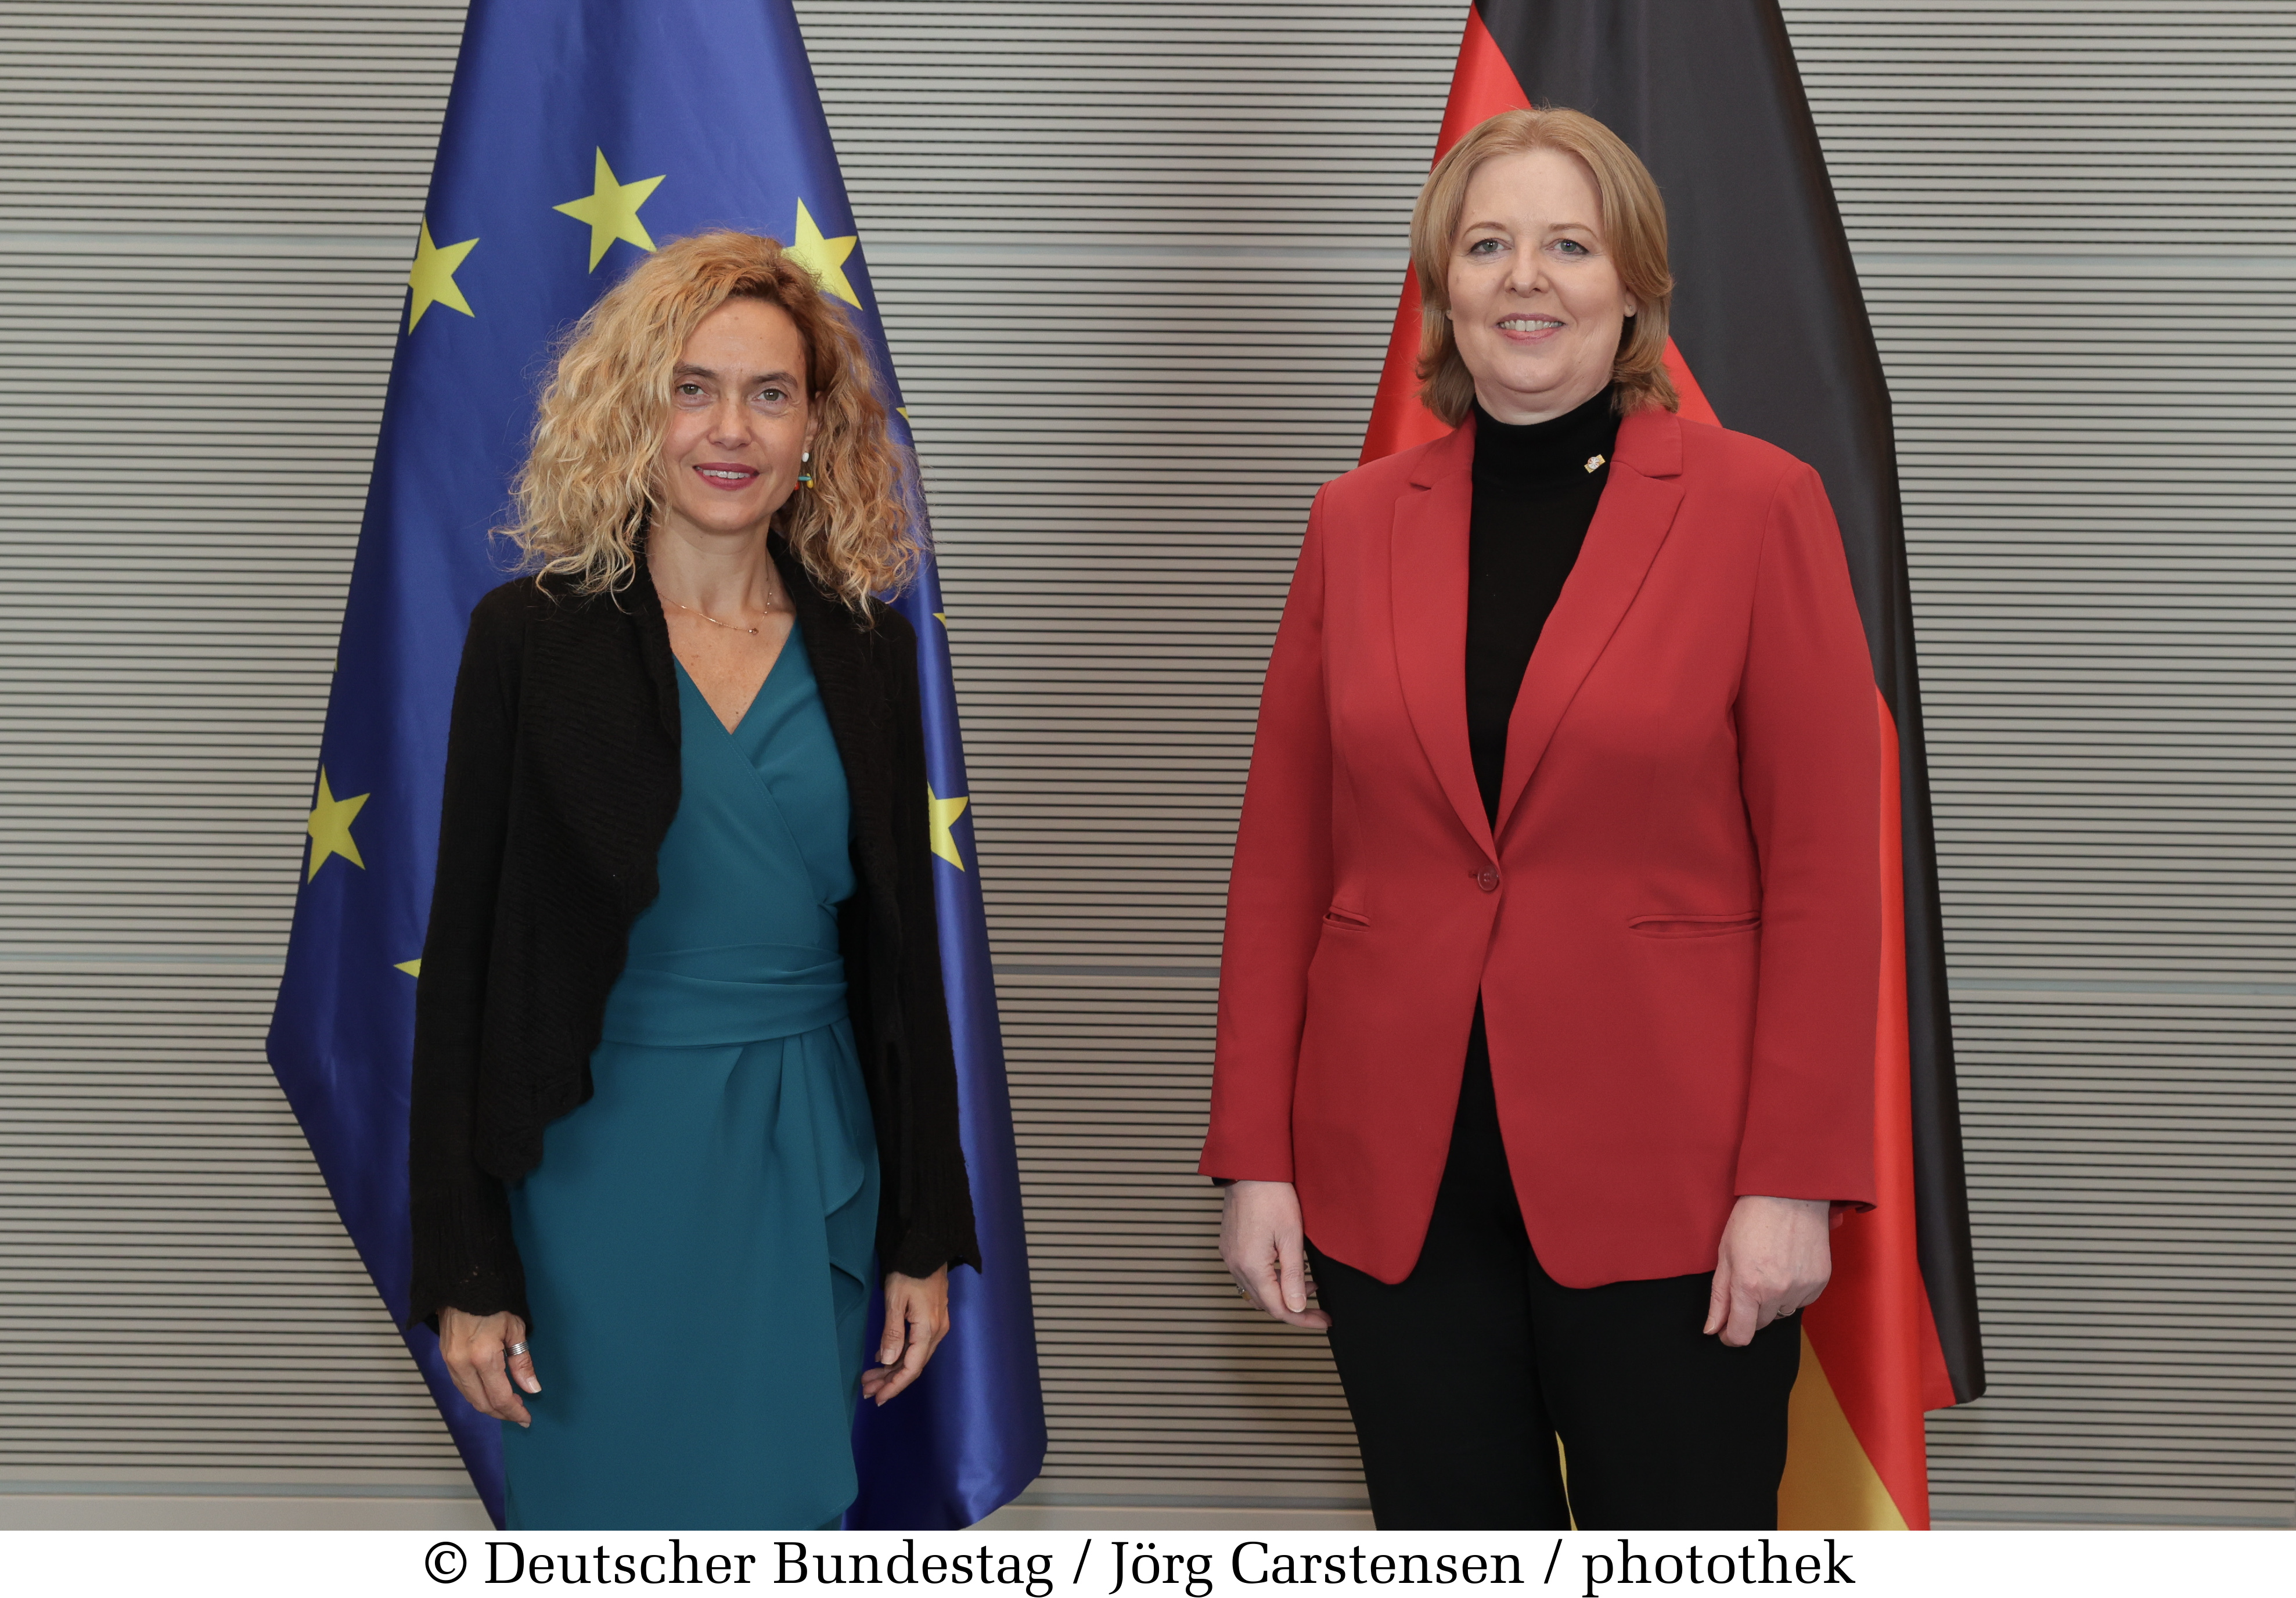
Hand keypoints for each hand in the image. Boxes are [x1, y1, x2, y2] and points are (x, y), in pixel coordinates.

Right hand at [439, 1307, 538, 1425]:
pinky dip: (476, 1393)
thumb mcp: (515, 1329)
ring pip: (469, 1396)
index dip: (514, 1412)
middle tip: (519, 1416)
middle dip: (502, 1413)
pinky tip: (489, 1392)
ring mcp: (450, 1362)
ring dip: (488, 1405)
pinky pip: (461, 1385)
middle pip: (481, 1403)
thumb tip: (531, 1388)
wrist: (463, 1283)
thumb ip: (522, 1362)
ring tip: (507, 1406)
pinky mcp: (445, 1358)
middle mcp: (462, 1364)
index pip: (499, 1397)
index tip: (526, 1418)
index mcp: (482, 1357)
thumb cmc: (493, 1301)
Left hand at [861, 1266, 950, 1405]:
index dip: (894, 1386)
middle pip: (913, 1366)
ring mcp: (937, 1326)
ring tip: (871, 1377)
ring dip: (893, 1369)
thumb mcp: (896, 1301)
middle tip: (867, 1389)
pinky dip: (900, 1355)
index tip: (878, 1397)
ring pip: (914, 1357)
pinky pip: (917, 1346)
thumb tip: (889, 1361)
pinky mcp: (933, 1319)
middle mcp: (936, 1332)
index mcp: (928, 1330)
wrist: (928, 1248)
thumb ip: (893, 1333)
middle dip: (889, 1380)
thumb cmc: (910, 1272)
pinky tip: (884, 1358)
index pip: (911, 1368)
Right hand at [1220, 1179, 1330, 1329]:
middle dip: (1294, 1309)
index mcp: (1251, 1266)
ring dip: (1281, 1295)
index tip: (1323, 1321)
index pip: (1279, 1309)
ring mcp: (1229, 1256)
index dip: (1303, 1320)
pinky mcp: (1229, 1247)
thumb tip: (1297, 1307)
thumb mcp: (1291, 1237)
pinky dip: (1268, 1281)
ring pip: (1256, 1292)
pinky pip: (1248, 1276)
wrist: (1250, 1169)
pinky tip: (1286, 1269)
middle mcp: (1235, 1265)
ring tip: (1307, 1285)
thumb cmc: (1272, 1196)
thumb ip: (1294, 1276)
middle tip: (1319, 1307)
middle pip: (1265, 1304)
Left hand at [1705, 1194, 1831, 1347]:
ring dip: (1773, 1301)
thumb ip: (1719, 1298)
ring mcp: (1802, 1288)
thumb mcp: (1725, 1255)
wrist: (1790, 1195)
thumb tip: (1712, 1329)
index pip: (1741, 1334)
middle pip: (1761, 1324)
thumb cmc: (1752, 1219)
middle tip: (1748, 1282)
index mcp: (1748, 1286)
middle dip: (1751, 1312)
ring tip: (1769, 1268)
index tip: (1726, 1332)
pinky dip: (1792, 1291)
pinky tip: (1787, 1266)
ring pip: (1782, 1312)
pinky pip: (1802, 1300)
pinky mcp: (1819, 1282)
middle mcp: (1777, 1292)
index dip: (1731, 1337)